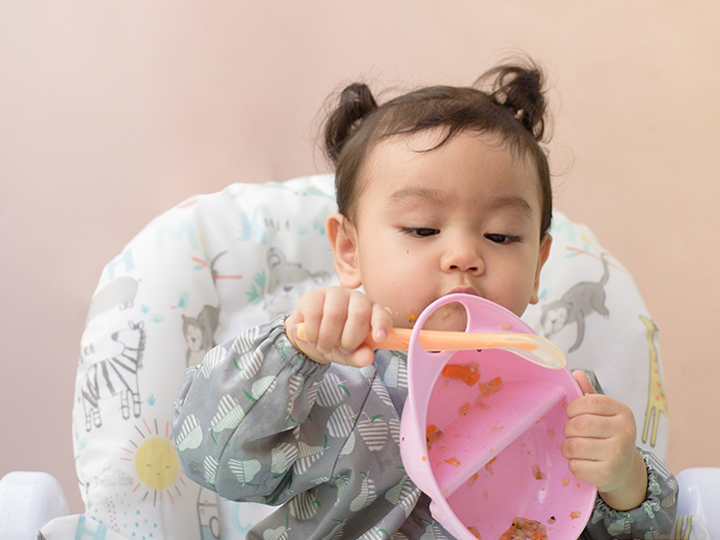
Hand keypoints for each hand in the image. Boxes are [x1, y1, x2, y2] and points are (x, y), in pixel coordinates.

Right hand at [284, 286, 392, 367]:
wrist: (309, 337)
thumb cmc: (335, 342)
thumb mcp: (348, 354)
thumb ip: (359, 356)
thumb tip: (367, 357)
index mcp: (371, 311)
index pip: (382, 315)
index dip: (381, 325)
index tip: (379, 338)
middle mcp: (356, 299)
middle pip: (359, 314)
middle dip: (350, 339)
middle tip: (343, 349)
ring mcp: (335, 294)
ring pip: (335, 314)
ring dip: (328, 339)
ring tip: (325, 347)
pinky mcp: (314, 296)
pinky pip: (315, 314)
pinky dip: (313, 333)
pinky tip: (314, 339)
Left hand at [562, 371, 647, 510]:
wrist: (625, 469)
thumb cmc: (608, 435)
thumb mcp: (603, 412)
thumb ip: (588, 393)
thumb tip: (576, 373)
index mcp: (622, 411)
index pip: (589, 401)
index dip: (573, 407)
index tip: (571, 413)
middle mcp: (625, 432)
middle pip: (580, 425)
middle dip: (568, 429)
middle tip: (571, 432)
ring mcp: (617, 454)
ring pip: (574, 446)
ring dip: (567, 447)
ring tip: (573, 447)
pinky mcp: (607, 474)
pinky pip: (576, 466)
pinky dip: (572, 464)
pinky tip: (582, 461)